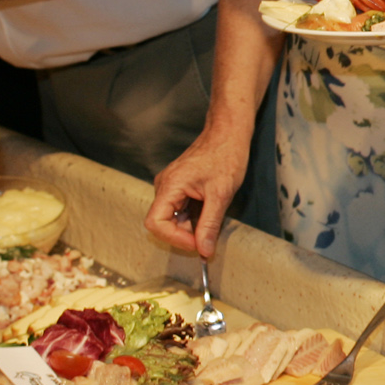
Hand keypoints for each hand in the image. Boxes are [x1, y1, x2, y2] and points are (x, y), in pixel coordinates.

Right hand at [145, 126, 251, 258]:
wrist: (229, 133)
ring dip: (191, 226)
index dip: (174, 238)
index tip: (197, 244)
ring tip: (213, 221)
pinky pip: (180, 209)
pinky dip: (194, 217)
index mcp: (169, 186)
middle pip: (163, 223)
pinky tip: (210, 212)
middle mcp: (164, 186)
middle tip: (209, 239)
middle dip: (185, 234)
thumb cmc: (226, 156)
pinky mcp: (180, 186)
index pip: (155, 223)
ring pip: (173, 217)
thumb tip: (204, 251)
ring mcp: (171, 186)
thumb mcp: (220, 195)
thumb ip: (209, 225)